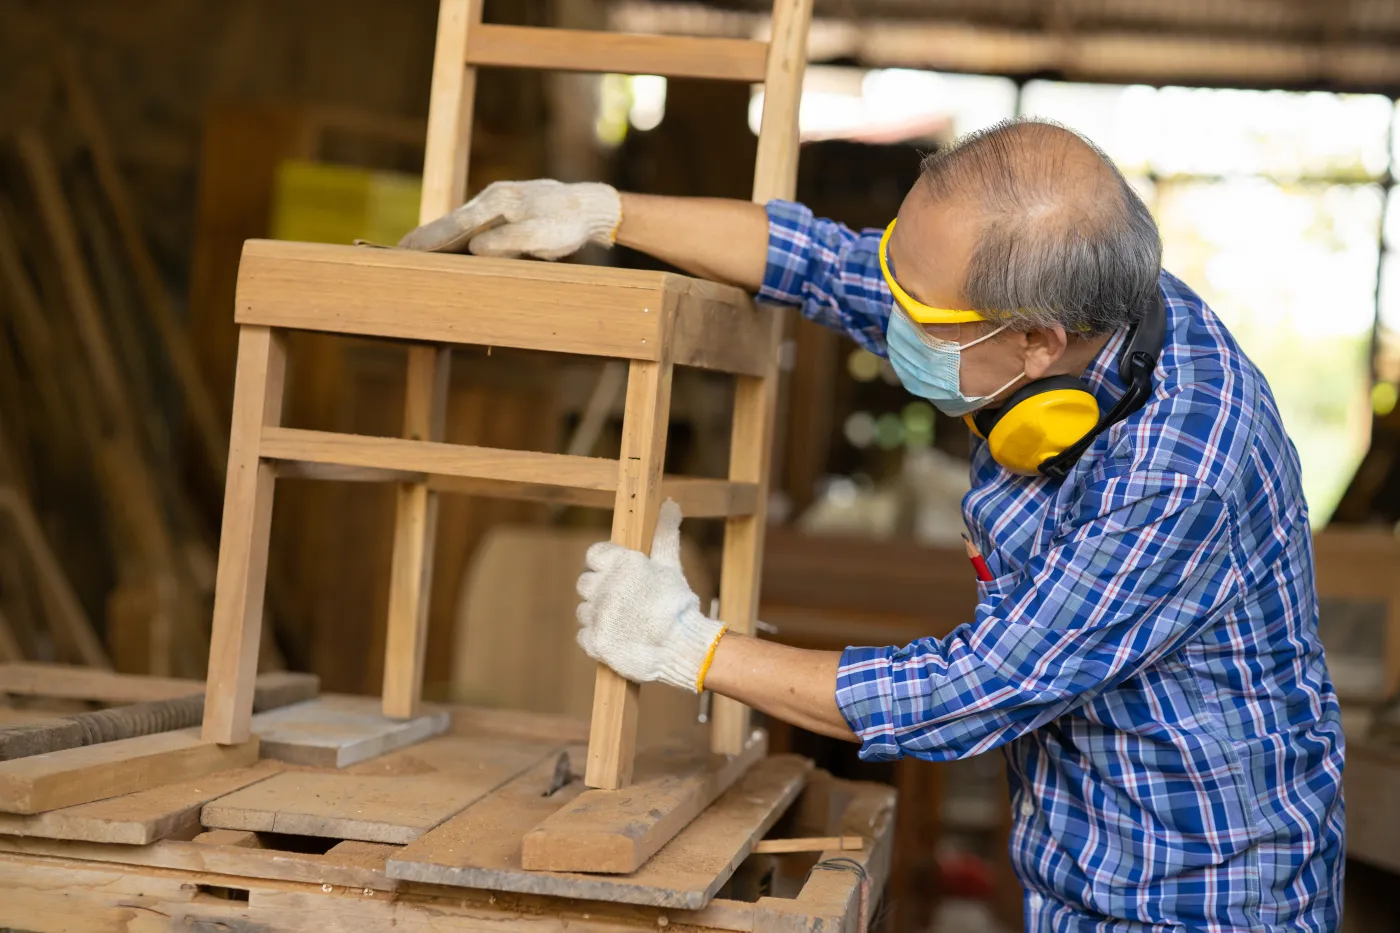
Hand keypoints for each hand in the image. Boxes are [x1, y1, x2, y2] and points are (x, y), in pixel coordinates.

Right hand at [397, 179, 621, 258]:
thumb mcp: (542, 236)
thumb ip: (509, 242)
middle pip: (452, 221)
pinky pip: (474, 226)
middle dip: (425, 237)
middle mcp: (493, 198)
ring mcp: (497, 203)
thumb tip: (474, 249)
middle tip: (397, 251)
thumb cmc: (567, 223)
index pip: (456, 224)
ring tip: (413, 251)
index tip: (406, 249)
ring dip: (438, 237)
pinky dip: (457, 236)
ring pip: (461, 224)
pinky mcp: (504, 211)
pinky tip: (446, 247)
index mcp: (498, 202)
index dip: (430, 238)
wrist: (588, 206)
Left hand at [575, 500, 725, 692]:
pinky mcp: (594, 641)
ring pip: (584, 609)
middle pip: (585, 583)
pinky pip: (584, 635)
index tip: (619, 575)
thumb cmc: (677, 603)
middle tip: (624, 601)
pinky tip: (618, 637)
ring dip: (599, 614)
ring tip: (625, 622)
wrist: (682, 646)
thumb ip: (665, 533)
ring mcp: (597, 615)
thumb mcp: (670, 564)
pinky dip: (598, 636)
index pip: (594, 555)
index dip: (605, 564)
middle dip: (601, 590)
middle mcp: (603, 586)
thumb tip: (670, 503)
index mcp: (619, 564)